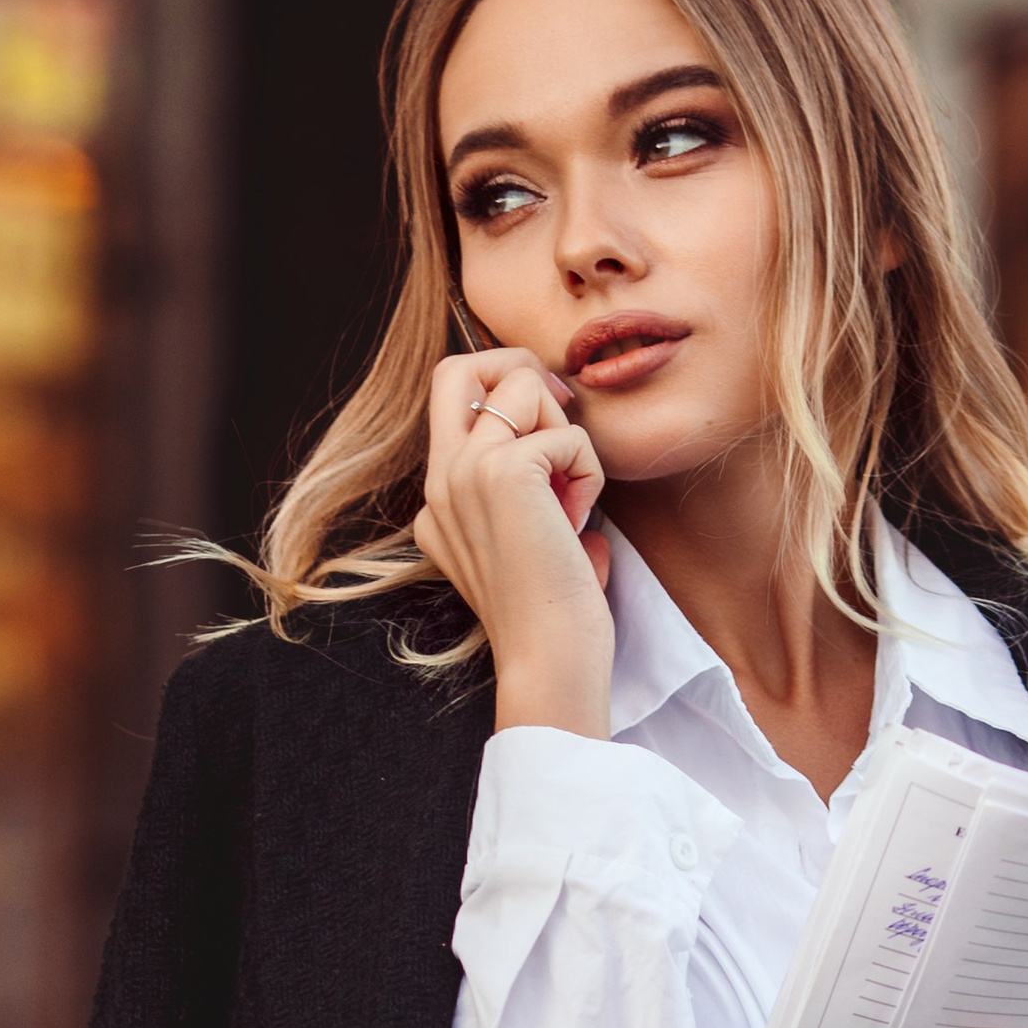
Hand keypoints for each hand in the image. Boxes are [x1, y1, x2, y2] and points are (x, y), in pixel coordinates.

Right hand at [413, 352, 612, 737]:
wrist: (548, 659)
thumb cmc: (553, 611)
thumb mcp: (529, 541)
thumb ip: (528, 493)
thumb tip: (566, 446)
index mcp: (437, 500)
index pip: (454, 403)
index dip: (509, 400)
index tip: (553, 436)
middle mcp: (439, 479)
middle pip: (457, 368)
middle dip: (518, 371)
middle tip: (561, 417)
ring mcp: (464, 472)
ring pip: (521, 387)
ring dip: (565, 432)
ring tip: (571, 498)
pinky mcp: (503, 473)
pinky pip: (566, 432)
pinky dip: (589, 470)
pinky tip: (580, 522)